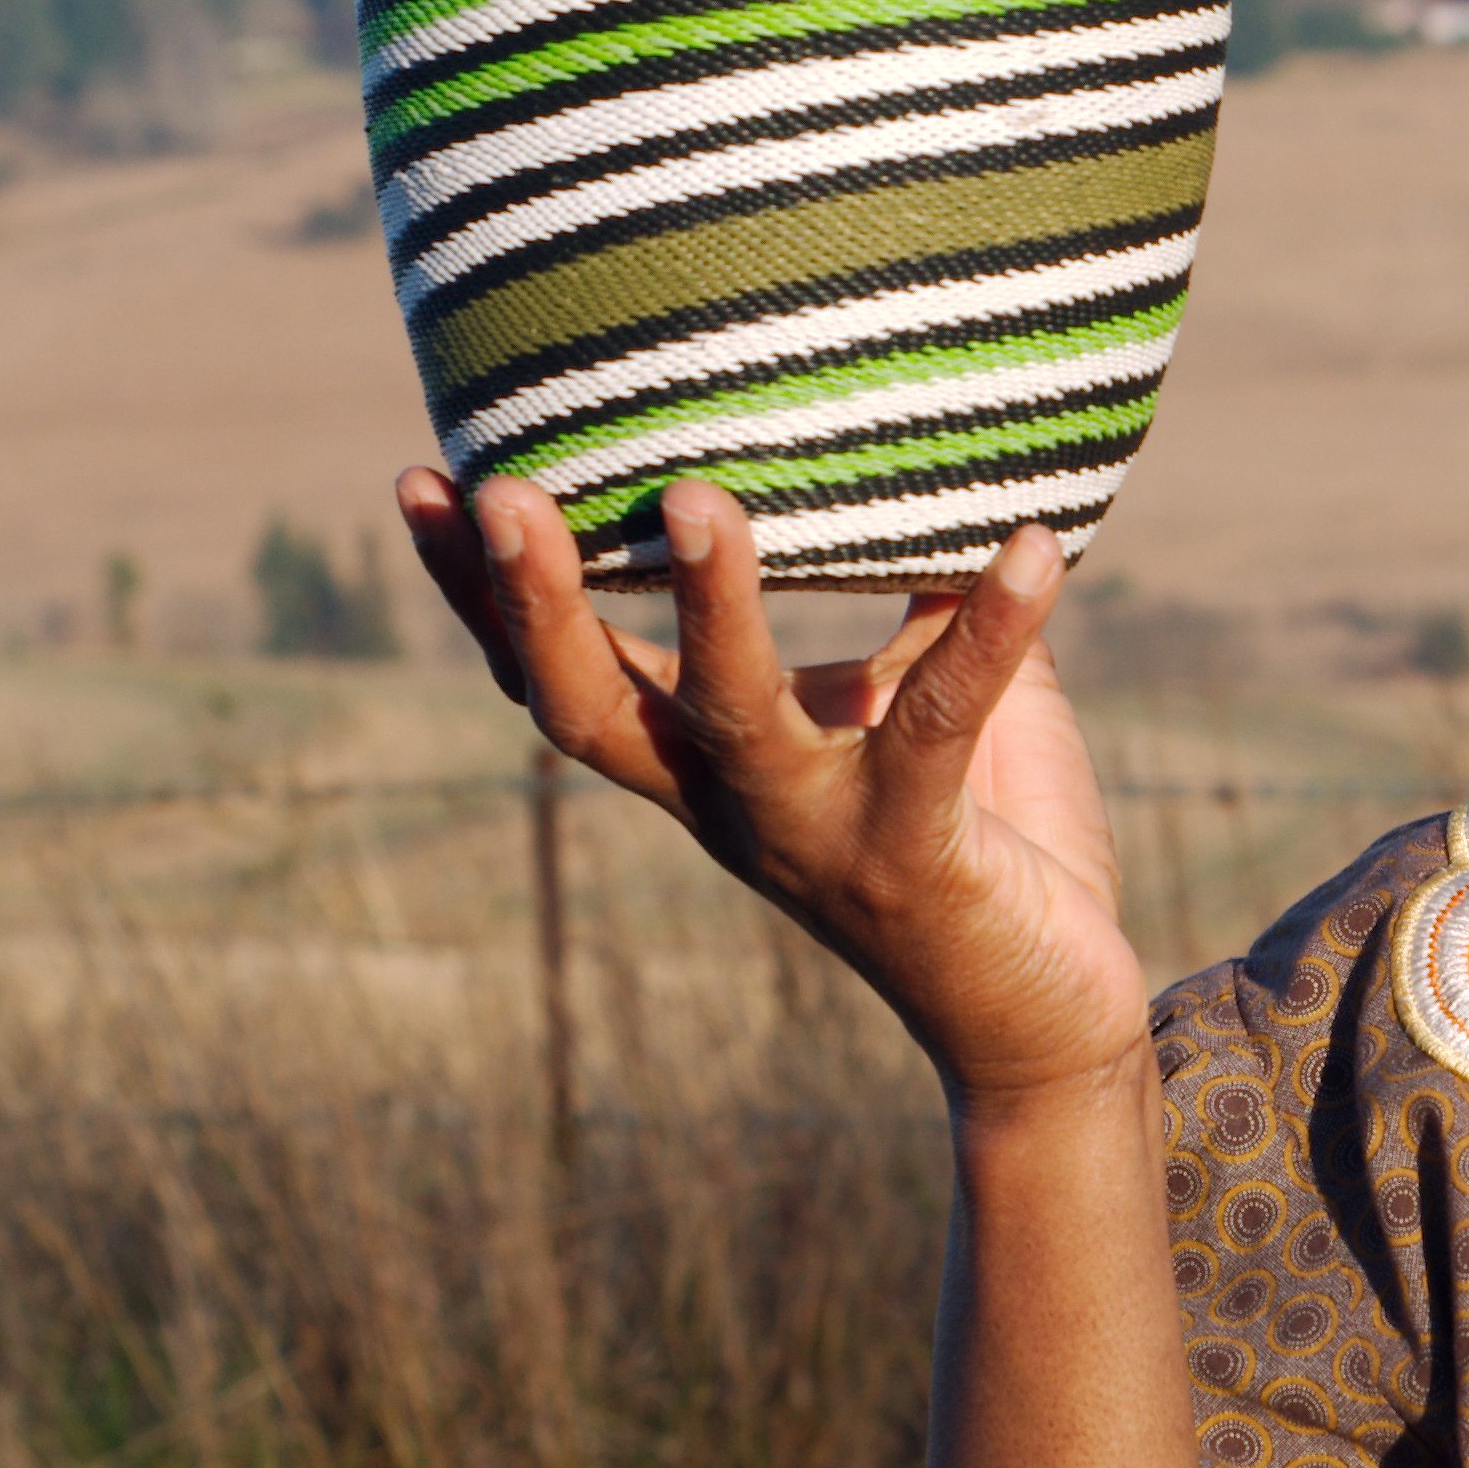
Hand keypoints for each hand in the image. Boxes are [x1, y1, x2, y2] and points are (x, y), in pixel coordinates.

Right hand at [395, 467, 1145, 1111]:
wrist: (1045, 1019)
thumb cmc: (984, 834)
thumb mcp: (918, 693)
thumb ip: (909, 588)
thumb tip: (919, 448)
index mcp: (704, 765)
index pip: (557, 675)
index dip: (478, 595)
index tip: (423, 480)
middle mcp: (733, 803)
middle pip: (590, 706)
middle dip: (535, 602)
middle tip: (499, 493)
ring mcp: (816, 834)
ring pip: (733, 717)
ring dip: (711, 607)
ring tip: (698, 497)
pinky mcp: (917, 855)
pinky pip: (942, 722)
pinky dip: (991, 628)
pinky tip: (1038, 548)